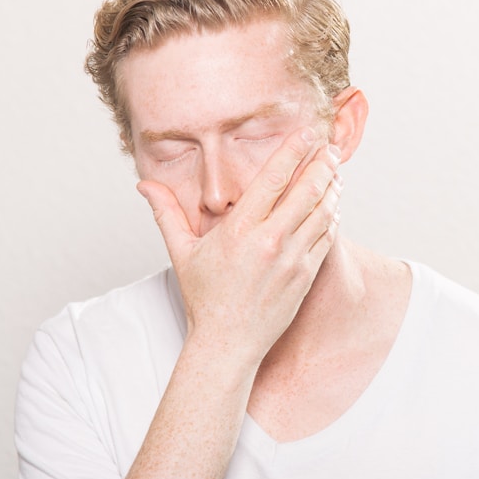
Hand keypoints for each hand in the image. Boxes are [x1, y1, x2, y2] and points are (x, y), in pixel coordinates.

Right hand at [136, 126, 342, 364]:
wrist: (228, 344)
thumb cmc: (204, 298)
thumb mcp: (181, 253)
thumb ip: (166, 213)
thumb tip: (144, 186)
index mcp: (240, 230)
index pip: (273, 179)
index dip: (294, 151)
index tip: (307, 134)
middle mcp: (269, 241)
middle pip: (307, 190)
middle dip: (322, 164)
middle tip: (328, 148)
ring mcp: (291, 259)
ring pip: (323, 212)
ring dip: (331, 188)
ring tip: (334, 172)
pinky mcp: (305, 275)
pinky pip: (326, 237)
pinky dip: (332, 217)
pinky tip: (332, 205)